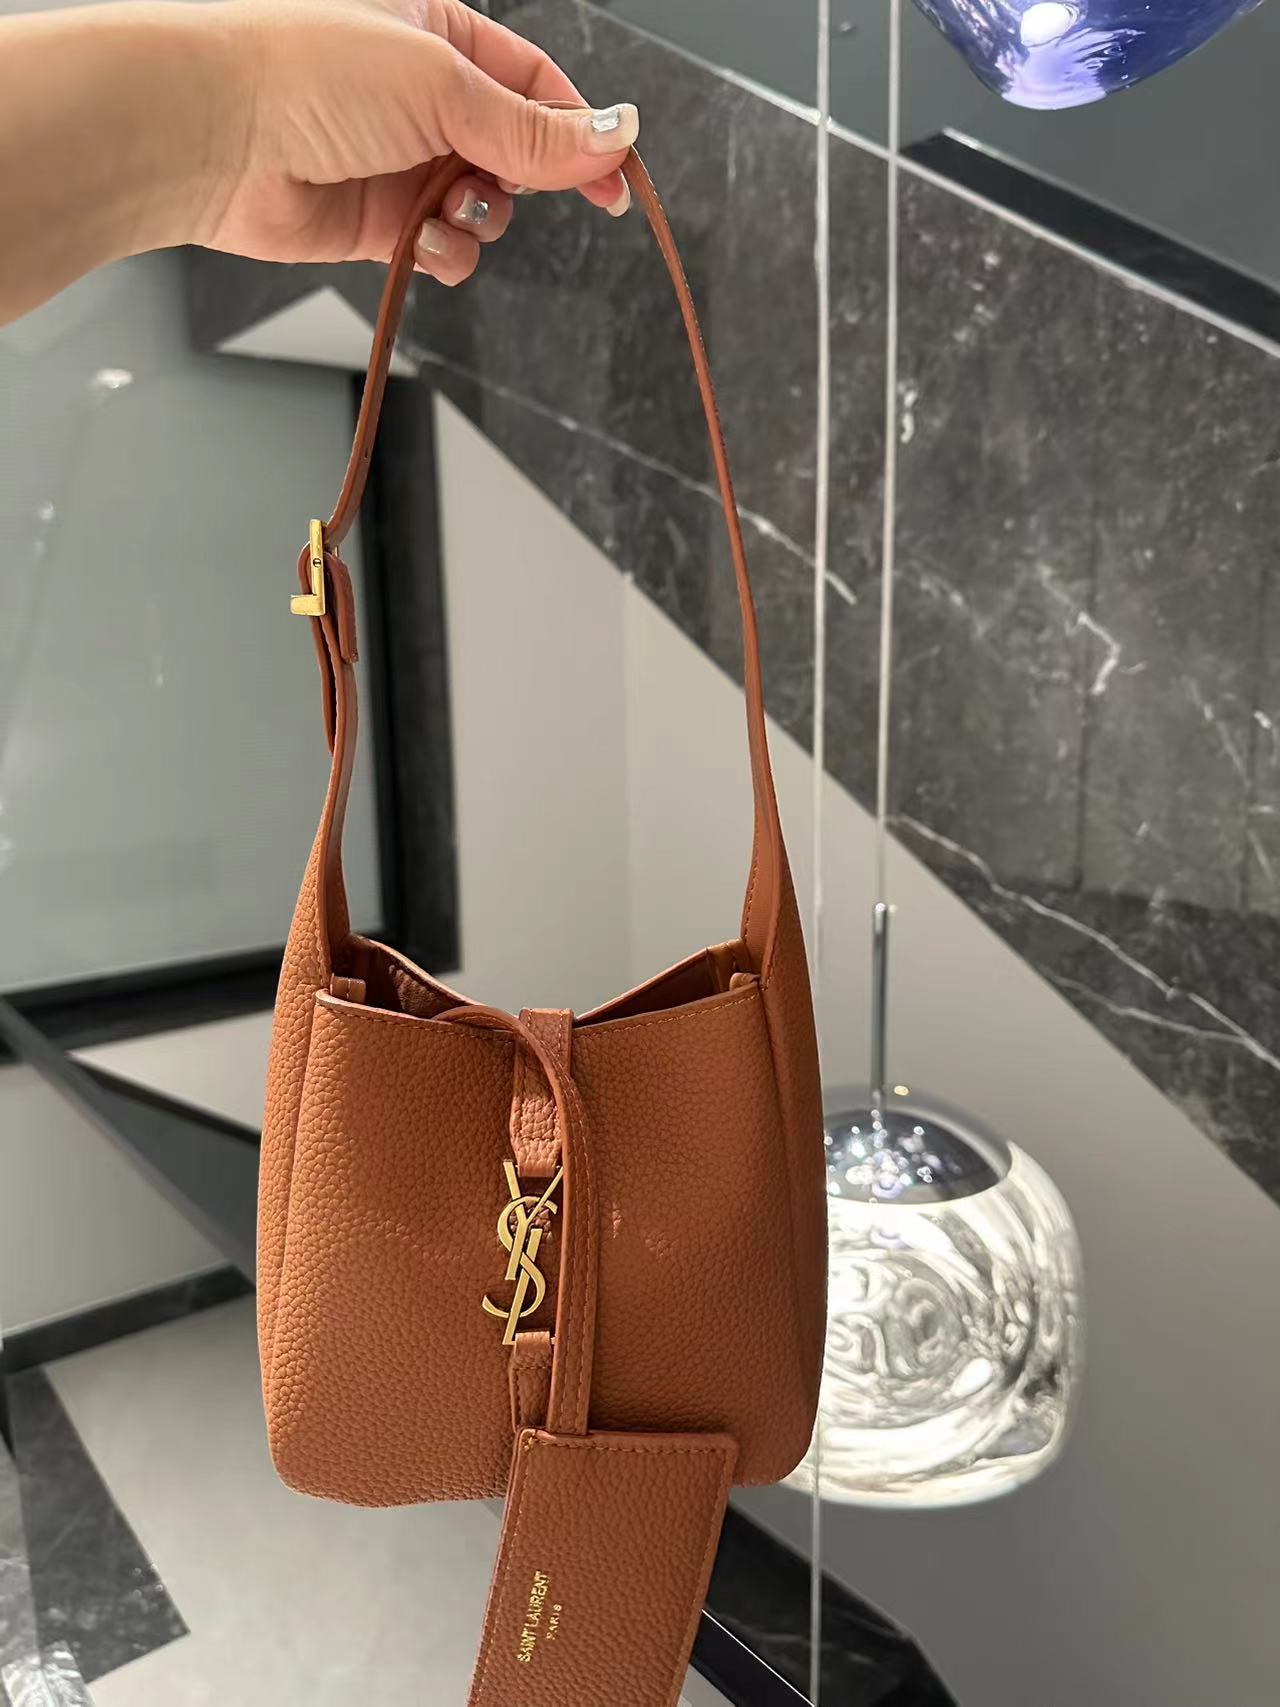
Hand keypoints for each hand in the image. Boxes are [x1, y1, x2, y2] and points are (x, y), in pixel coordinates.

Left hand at [203, 0, 638, 284]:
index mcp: (440, 32)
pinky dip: (444, 253)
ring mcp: (401, 161)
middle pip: (516, 152)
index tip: (614, 181)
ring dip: (479, 220)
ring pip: (484, 207)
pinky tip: (419, 244)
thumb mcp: (444, 85)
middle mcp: (422, 96)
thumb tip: (617, 135)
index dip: (581, 133)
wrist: (211, 133)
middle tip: (505, 184)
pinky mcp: (378, 222)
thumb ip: (535, 128)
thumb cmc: (306, 71)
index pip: (536, 86)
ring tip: (444, 210)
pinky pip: (444, 248)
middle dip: (520, 179)